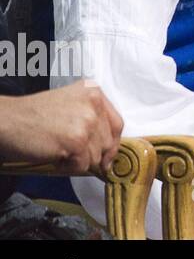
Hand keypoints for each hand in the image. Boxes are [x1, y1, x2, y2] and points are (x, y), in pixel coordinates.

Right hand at [0, 80, 123, 172]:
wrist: (6, 119)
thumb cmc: (32, 115)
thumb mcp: (69, 104)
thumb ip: (91, 117)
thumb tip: (108, 149)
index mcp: (94, 92)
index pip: (117, 123)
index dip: (112, 143)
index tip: (106, 155)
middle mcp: (94, 104)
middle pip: (108, 142)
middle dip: (91, 153)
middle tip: (69, 151)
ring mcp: (87, 122)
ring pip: (95, 156)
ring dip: (77, 160)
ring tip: (57, 149)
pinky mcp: (77, 141)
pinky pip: (82, 165)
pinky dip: (68, 166)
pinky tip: (54, 155)